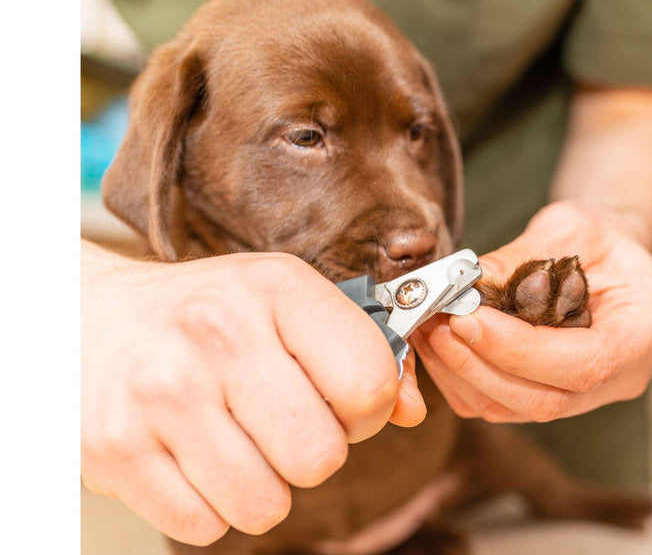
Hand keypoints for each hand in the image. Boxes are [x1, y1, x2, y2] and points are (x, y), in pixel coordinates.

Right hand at [81, 242, 425, 544]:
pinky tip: (191, 456)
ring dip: (262, 487)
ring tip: (234, 441)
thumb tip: (411, 412)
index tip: (338, 400)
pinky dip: (209, 506)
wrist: (78, 317)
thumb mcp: (282, 304)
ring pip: (266, 504)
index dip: (366, 409)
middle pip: (321, 457)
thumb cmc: (200, 315)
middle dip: (312, 453)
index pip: (370, 384)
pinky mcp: (115, 449)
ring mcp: (162, 393)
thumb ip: (359, 353)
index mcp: (276, 287)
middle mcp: (218, 333)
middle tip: (281, 425)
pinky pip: (207, 526)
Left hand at [410, 201, 651, 422]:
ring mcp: (588, 397)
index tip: (469, 319)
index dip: (521, 351)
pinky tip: (439, 344)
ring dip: (463, 374)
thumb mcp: (571, 226)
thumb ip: (525, 256)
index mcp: (648, 330)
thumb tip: (470, 282)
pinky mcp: (552, 398)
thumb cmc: (599, 238)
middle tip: (438, 325)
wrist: (607, 256)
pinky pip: (500, 407)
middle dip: (482, 366)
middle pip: (547, 400)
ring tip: (430, 328)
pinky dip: (462, 380)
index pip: (585, 364)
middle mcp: (623, 376)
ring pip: (517, 410)